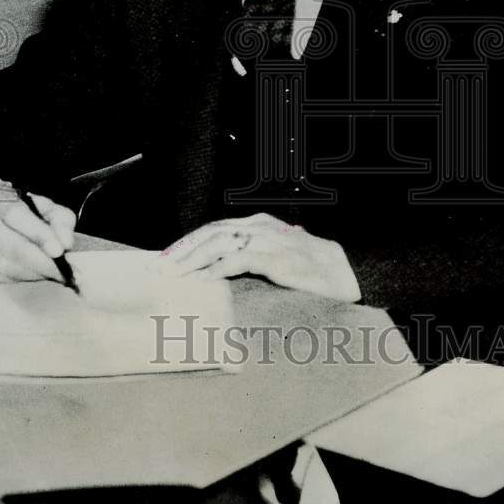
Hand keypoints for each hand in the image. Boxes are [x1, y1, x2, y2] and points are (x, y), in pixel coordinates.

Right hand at [0, 180, 75, 282]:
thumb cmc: (14, 207)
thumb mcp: (39, 203)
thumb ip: (58, 218)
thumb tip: (67, 243)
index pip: (16, 215)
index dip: (39, 234)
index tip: (59, 250)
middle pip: (14, 247)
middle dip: (44, 263)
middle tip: (67, 271)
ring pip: (10, 266)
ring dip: (37, 273)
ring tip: (57, 273)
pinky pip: (3, 277)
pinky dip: (25, 277)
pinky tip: (37, 273)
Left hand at [158, 212, 360, 302]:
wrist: (344, 272)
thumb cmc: (309, 269)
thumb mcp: (276, 256)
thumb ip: (252, 257)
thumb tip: (222, 270)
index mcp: (257, 224)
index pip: (214, 229)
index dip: (188, 243)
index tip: (166, 258)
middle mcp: (258, 226)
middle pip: (210, 234)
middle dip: (182, 250)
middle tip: (159, 267)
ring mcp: (267, 240)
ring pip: (219, 244)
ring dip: (192, 260)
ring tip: (173, 274)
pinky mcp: (274, 258)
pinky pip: (238, 260)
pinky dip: (217, 268)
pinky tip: (201, 279)